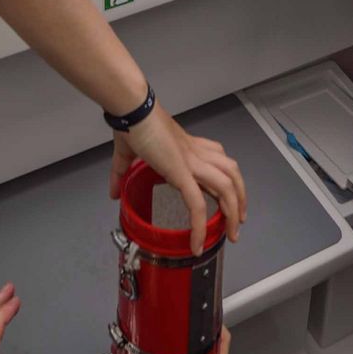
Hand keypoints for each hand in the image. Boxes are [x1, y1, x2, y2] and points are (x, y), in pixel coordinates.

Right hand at [109, 103, 245, 253]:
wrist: (134, 110)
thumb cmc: (133, 123)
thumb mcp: (127, 153)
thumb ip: (121, 173)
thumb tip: (112, 193)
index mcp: (189, 147)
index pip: (219, 162)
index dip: (228, 180)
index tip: (228, 199)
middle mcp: (196, 154)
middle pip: (232, 174)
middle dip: (240, 198)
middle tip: (239, 221)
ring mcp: (192, 162)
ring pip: (226, 187)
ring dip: (233, 210)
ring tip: (231, 231)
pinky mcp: (181, 172)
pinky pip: (197, 204)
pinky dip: (199, 226)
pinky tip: (197, 243)